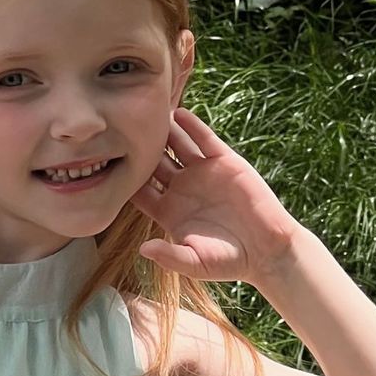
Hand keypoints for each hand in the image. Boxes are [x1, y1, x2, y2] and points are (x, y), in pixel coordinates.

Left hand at [136, 106, 301, 285]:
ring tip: (146, 112)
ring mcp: (202, 173)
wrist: (267, 249)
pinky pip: (203, 139)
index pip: (139, 190)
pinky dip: (192, 126)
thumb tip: (143, 250)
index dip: (125, 179)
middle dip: (138, 148)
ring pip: (175, 145)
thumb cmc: (229, 261)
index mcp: (168, 212)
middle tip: (120, 130)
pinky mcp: (224, 162)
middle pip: (152, 162)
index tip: (108, 166)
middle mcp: (181, 189)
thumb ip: (170, 256)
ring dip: (162, 131)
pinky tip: (179, 113)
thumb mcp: (196, 263)